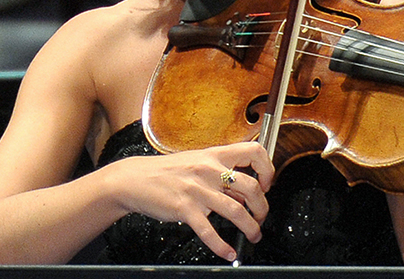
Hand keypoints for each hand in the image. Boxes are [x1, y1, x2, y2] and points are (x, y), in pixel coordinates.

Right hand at [112, 141, 273, 261]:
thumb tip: (244, 192)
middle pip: (251, 187)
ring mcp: (198, 190)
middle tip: (261, 217)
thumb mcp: (197, 163)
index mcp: (215, 155)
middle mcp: (209, 170)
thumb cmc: (168, 171)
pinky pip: (209, 231)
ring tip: (253, 234)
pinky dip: (222, 245)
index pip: (254, 151)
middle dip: (262, 207)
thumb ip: (221, 175)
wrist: (136, 178)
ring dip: (250, 227)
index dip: (267, 168)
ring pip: (236, 211)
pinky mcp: (185, 209)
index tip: (266, 183)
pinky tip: (228, 252)